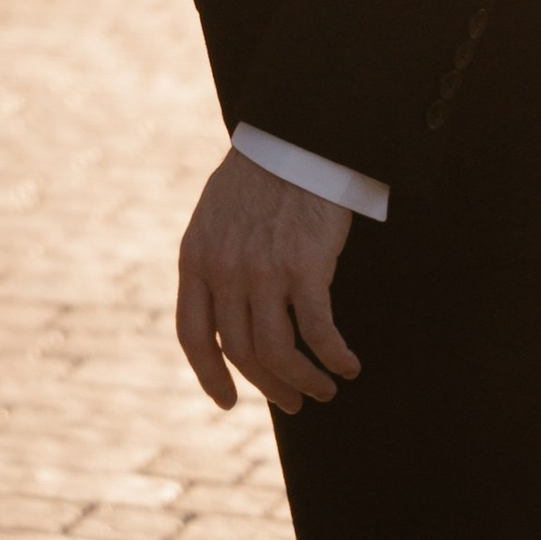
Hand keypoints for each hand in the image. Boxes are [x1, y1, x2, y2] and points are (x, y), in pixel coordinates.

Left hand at [175, 148, 358, 414]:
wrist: (293, 138)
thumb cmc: (258, 178)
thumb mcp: (214, 217)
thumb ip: (212, 262)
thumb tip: (221, 313)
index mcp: (196, 257)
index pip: (192, 334)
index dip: (209, 375)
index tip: (228, 402)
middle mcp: (224, 269)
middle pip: (242, 352)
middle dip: (270, 387)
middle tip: (294, 401)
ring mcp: (262, 270)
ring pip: (278, 354)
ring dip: (305, 381)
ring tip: (324, 388)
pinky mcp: (304, 266)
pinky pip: (318, 333)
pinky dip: (334, 358)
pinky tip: (348, 364)